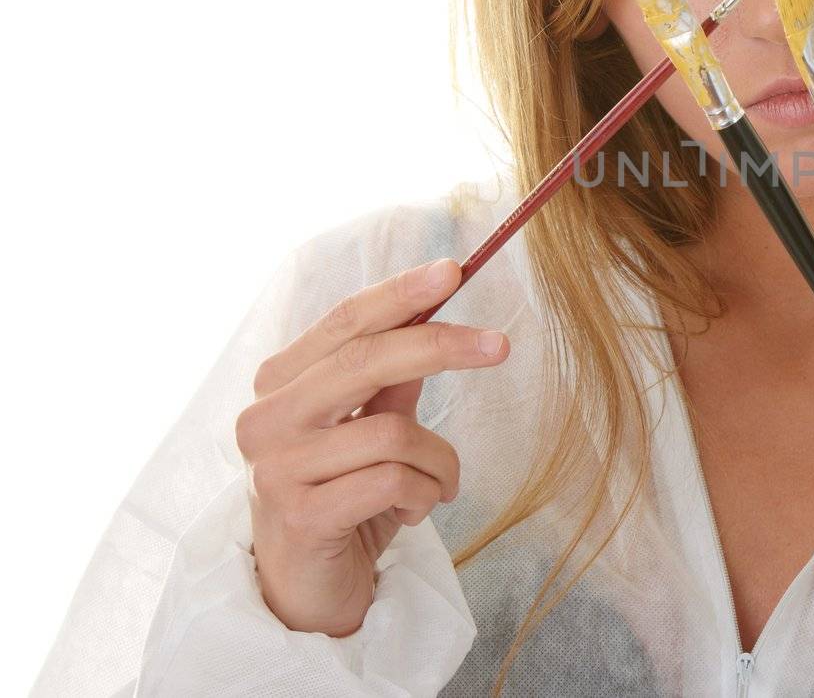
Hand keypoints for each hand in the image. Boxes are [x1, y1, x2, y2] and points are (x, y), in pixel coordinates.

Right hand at [235, 257, 509, 636]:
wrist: (308, 588)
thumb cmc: (344, 497)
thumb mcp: (372, 429)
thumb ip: (393, 378)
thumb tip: (438, 313)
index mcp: (281, 383)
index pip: (346, 322)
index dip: (401, 294)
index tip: (454, 270)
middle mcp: (267, 418)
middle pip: (367, 360)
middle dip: (441, 346)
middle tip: (500, 345)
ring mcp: (277, 468)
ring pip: (393, 431)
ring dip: (438, 461)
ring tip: (436, 485)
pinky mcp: (300, 516)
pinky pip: (392, 481)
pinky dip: (424, 494)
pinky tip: (412, 513)